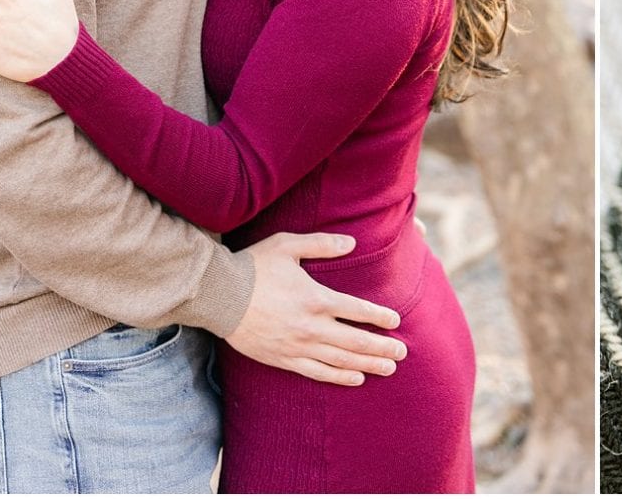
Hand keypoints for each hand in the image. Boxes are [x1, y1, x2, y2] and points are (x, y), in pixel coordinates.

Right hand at [227, 232, 407, 385]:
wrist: (218, 295)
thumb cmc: (254, 266)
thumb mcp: (288, 246)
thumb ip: (322, 244)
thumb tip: (352, 243)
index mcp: (315, 298)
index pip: (357, 310)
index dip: (379, 316)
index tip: (396, 321)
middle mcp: (310, 326)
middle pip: (355, 341)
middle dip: (381, 347)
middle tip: (402, 353)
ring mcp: (297, 345)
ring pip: (340, 360)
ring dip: (367, 365)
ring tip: (388, 368)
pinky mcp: (282, 358)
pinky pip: (316, 372)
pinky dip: (338, 377)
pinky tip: (355, 378)